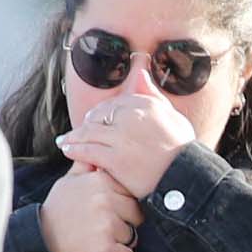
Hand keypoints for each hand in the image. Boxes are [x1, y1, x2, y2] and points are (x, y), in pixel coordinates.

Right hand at [38, 168, 144, 251]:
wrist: (40, 242)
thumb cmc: (58, 212)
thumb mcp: (69, 182)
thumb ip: (87, 165)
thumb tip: (95, 143)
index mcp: (99, 182)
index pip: (130, 194)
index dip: (121, 206)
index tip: (104, 212)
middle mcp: (104, 201)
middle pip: (136, 216)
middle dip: (123, 224)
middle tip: (99, 228)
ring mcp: (106, 226)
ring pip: (132, 237)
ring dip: (118, 242)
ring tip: (95, 239)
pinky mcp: (105, 250)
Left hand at [57, 91, 196, 199]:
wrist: (186, 178)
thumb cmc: (183, 150)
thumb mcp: (173, 116)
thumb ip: (153, 95)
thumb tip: (140, 74)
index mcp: (146, 104)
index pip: (115, 104)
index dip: (102, 112)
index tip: (94, 119)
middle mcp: (132, 116)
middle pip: (99, 116)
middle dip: (86, 124)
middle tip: (77, 132)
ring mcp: (122, 137)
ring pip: (90, 132)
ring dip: (74, 136)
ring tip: (65, 141)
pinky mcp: (115, 158)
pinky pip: (88, 150)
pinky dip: (75, 149)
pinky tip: (67, 150)